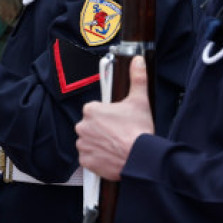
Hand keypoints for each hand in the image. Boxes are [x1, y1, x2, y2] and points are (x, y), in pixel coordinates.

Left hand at [77, 56, 153, 180]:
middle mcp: (83, 126)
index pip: (94, 110)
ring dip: (99, 142)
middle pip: (91, 125)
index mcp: (91, 110)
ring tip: (115, 144)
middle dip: (102, 128)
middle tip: (118, 132)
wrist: (139, 158)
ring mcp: (83, 144)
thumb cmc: (138, 132)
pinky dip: (97, 157)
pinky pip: (88, 157)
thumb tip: (138, 62)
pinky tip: (110, 154)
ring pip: (89, 140)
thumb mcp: (140, 100)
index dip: (107, 115)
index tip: (117, 119)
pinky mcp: (85, 160)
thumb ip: (137, 78)